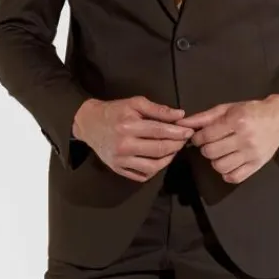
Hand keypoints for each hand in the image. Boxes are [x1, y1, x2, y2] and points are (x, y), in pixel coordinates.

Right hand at [72, 95, 194, 181]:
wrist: (89, 124)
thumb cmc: (114, 111)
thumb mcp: (134, 103)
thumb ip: (158, 109)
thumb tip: (180, 115)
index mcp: (128, 127)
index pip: (160, 131)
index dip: (178, 132)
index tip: (189, 131)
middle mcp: (124, 146)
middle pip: (159, 150)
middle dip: (176, 145)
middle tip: (184, 140)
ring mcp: (121, 160)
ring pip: (153, 166)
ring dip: (168, 159)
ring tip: (173, 150)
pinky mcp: (118, 169)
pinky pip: (142, 175)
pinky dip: (155, 169)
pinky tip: (159, 160)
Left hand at [175, 95, 278, 183]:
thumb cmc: (251, 111)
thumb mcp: (228, 109)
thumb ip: (204, 117)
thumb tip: (181, 124)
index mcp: (237, 120)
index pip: (206, 136)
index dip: (197, 137)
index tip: (200, 136)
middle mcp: (245, 138)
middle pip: (211, 152)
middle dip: (206, 148)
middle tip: (212, 143)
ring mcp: (252, 154)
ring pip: (220, 166)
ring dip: (215, 161)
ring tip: (220, 153)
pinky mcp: (257, 165)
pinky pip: (234, 177)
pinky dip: (227, 173)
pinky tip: (229, 163)